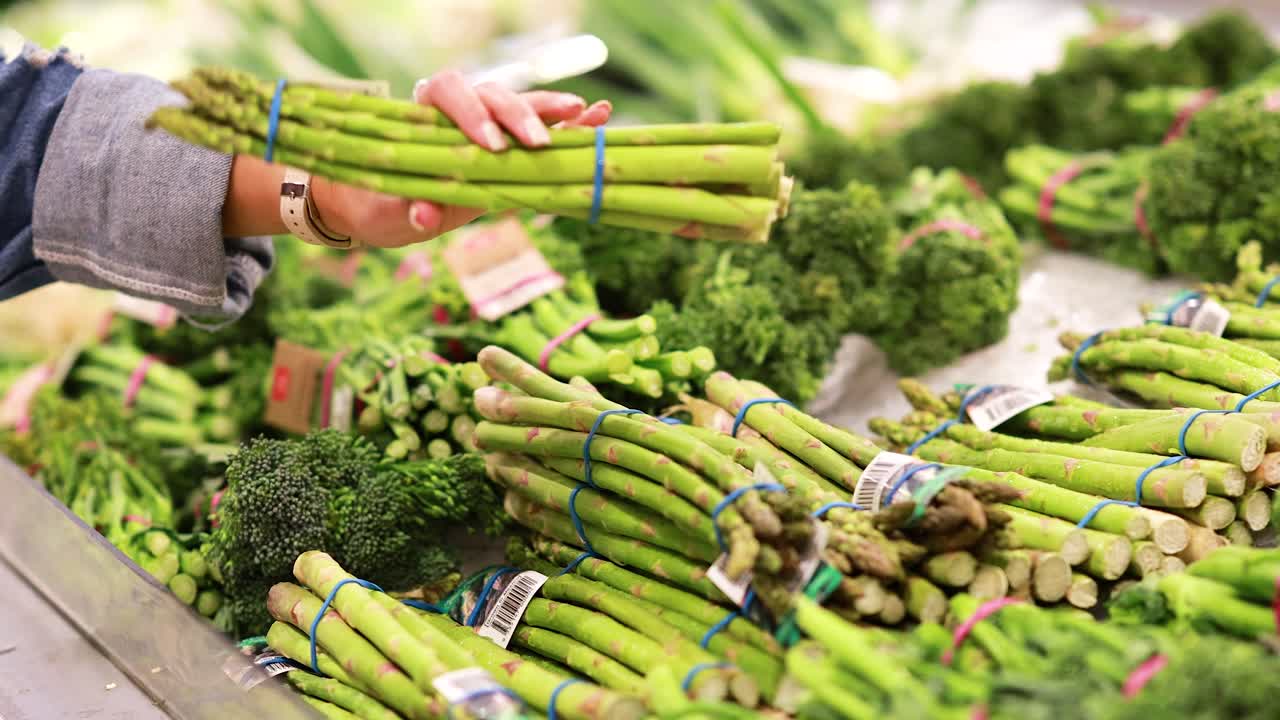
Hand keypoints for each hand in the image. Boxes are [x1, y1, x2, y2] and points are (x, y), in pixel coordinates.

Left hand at [311, 70, 611, 247]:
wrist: (382, 207)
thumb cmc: (381, 201)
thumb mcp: (389, 210)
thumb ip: (406, 206)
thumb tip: (423, 214)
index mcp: (424, 114)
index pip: (448, 92)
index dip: (469, 113)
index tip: (488, 145)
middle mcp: (460, 111)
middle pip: (492, 95)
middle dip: (517, 115)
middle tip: (535, 143)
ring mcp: (490, 126)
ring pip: (521, 106)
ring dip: (550, 111)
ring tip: (581, 114)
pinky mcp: (512, 149)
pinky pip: (543, 129)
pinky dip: (570, 124)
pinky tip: (599, 117)